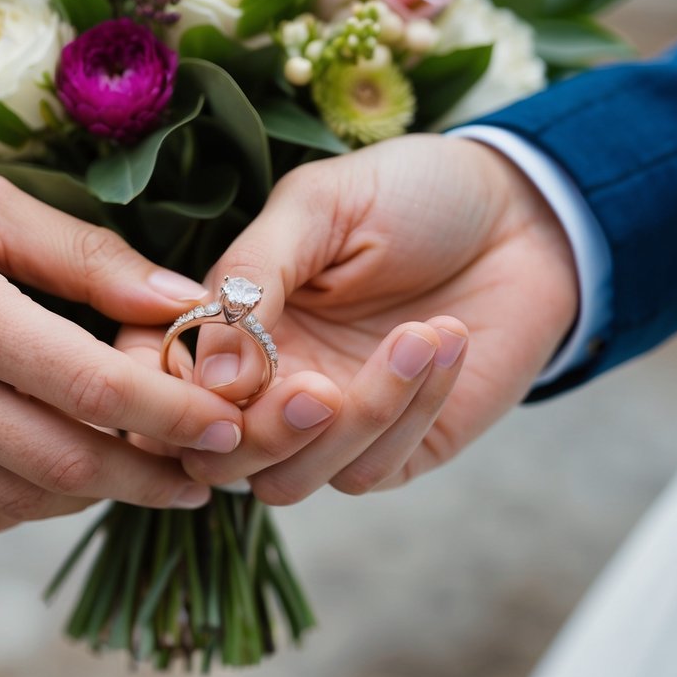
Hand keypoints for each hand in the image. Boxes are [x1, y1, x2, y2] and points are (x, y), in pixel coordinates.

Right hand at [0, 161, 245, 532]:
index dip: (176, 415)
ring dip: (98, 494)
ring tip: (146, 470)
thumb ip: (87, 256)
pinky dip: (32, 503)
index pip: (98, 386)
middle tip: (205, 471)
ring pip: (25, 499)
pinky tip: (62, 477)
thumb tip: (183, 301)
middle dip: (153, 476)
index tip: (230, 426)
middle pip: (70, 464)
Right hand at [162, 135, 577, 502]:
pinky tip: (445, 338)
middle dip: (262, 433)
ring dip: (351, 423)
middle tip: (319, 384)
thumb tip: (207, 377)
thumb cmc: (408, 194)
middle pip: (214, 457)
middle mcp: (263, 385)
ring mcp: (325, 426)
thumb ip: (253, 275)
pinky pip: (370, 470)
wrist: (521, 213)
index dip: (157, 395)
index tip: (204, 376)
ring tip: (417, 336)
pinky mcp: (394, 452)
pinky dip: (410, 408)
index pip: (154, 384)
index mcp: (226, 323)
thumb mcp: (318, 207)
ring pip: (285, 482)